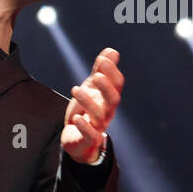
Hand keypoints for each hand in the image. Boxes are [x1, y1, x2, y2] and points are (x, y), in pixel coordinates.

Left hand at [62, 47, 122, 163]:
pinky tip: (77, 118)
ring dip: (89, 102)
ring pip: (99, 115)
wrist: (77, 139)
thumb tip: (112, 51)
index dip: (112, 72)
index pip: (116, 85)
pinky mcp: (89, 140)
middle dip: (106, 87)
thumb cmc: (86, 110)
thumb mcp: (91, 89)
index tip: (103, 59)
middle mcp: (107, 112)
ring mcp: (99, 126)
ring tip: (76, 89)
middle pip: (113, 100)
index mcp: (108, 98)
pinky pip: (90, 135)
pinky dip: (84, 127)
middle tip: (97, 75)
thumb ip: (100, 71)